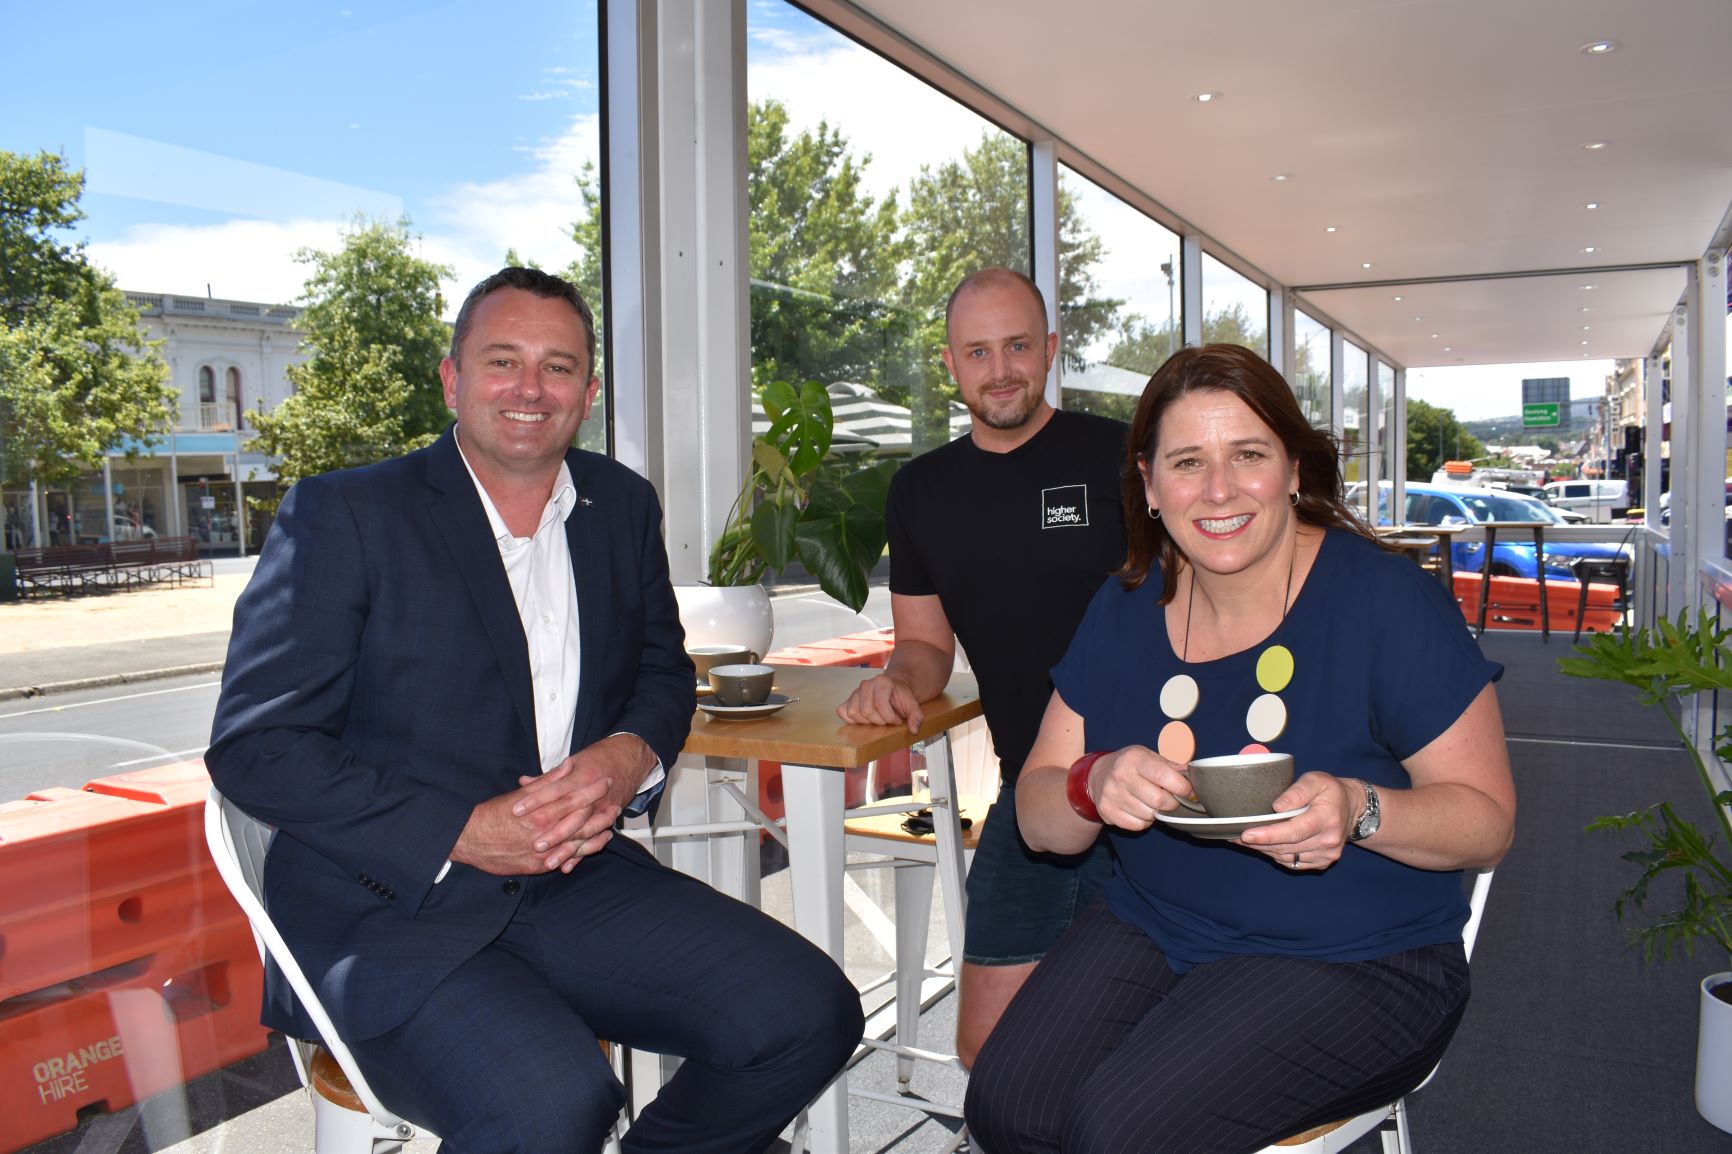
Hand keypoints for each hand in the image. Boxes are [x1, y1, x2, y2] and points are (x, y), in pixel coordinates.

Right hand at [452, 773, 615, 875]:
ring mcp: (543, 853)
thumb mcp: (520, 795)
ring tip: (611, 827)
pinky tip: (593, 846)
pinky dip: (581, 853)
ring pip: (578, 844)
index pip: (575, 799)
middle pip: (582, 823)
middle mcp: (545, 834)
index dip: (593, 791)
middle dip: (601, 814)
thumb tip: (568, 766)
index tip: (606, 782)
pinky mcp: (538, 867)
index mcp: (541, 813)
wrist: (469, 841)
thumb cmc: (492, 815)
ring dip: (597, 835)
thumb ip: (548, 781)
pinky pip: (565, 860)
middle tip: (616, 806)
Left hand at [512, 735, 651, 871]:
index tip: (516, 810)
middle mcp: (592, 796)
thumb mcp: (574, 763)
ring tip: (548, 863)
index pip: (554, 790)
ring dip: (566, 850)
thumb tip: (523, 782)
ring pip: (583, 833)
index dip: (535, 800)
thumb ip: (548, 777)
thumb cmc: (597, 759)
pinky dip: (581, 855)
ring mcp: (601, 810)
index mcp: (580, 777)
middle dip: (553, 832)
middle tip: (535, 845)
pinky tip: (566, 867)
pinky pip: (594, 841)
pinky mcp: (607, 820)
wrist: (629, 758)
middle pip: (571, 816)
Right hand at [837, 672, 924, 732]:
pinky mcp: (847, 700)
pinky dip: (852, 719)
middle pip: (866, 711)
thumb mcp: (913, 705)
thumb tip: (914, 729)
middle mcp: (866, 684)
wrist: (893, 688)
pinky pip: (842, 712)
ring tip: (877, 719)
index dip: (889, 717)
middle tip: (887, 720)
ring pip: (853, 713)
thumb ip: (916, 716)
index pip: (880, 704)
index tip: (897, 720)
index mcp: (882, 682)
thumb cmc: (901, 697)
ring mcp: (855, 692)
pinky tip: (864, 719)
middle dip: (879, 721)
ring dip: (866, 721)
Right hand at [1086, 746, 1194, 830]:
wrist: (1097, 774)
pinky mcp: (1106, 811)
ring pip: (1148, 815)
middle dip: (1171, 803)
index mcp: (1135, 758)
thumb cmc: (1130, 765)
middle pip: (1158, 800)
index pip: (1164, 776)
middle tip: (1170, 799)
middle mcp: (1121, 775)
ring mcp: (1112, 794)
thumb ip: (1171, 764)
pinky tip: (1140, 810)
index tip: (1188, 791)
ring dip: (1156, 813)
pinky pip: (1137, 825)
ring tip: (1151, 803)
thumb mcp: (1148, 756)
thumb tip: (1191, 774)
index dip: (1181, 787)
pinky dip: (1143, 822)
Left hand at [1234, 772, 1357, 870]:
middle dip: (1258, 842)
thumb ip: (1297, 791)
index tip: (1246, 834)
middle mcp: (1328, 841)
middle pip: (1286, 846)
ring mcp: (1326, 855)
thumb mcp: (1316, 780)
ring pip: (1286, 857)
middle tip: (1233, 835)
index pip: (1294, 831)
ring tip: (1242, 840)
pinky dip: (1275, 854)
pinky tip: (1262, 845)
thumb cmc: (1330, 791)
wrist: (1351, 808)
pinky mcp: (1321, 862)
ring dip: (1263, 849)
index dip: (1268, 835)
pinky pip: (1292, 862)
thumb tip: (1277, 807)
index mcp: (1326, 819)